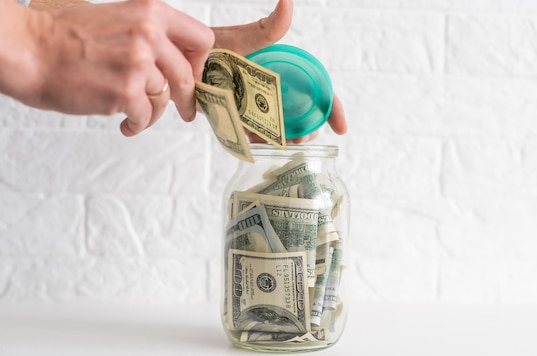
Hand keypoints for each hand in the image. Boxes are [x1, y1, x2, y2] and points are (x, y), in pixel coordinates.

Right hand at [25, 0, 214, 135]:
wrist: (29, 52)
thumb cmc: (65, 39)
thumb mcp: (117, 20)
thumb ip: (150, 36)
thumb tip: (176, 61)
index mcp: (150, 13)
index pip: (201, 39)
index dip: (199, 62)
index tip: (191, 75)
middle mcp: (149, 35)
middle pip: (187, 76)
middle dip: (188, 100)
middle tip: (186, 112)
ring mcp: (138, 64)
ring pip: (164, 99)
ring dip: (152, 112)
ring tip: (134, 113)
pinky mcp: (126, 92)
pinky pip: (146, 116)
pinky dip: (137, 124)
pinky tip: (126, 123)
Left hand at [212, 0, 346, 141]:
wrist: (182, 64)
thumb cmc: (214, 48)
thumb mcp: (244, 40)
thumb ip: (268, 28)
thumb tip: (288, 1)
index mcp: (283, 74)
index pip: (318, 93)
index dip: (333, 110)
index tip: (341, 128)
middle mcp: (275, 92)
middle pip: (304, 117)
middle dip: (309, 131)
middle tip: (302, 138)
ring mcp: (259, 109)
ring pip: (283, 131)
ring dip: (288, 141)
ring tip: (284, 144)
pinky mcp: (241, 121)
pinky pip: (258, 138)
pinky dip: (263, 144)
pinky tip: (261, 146)